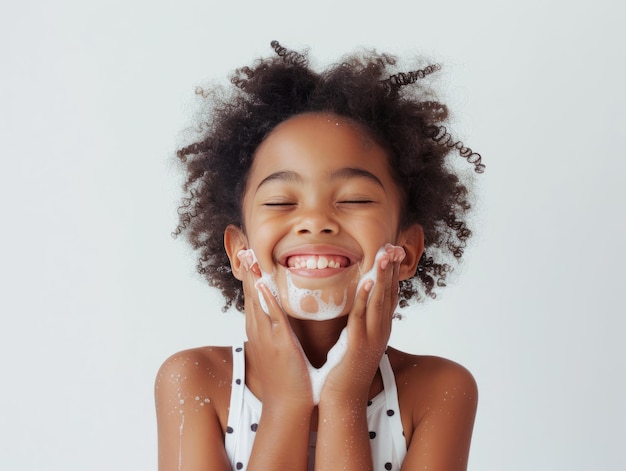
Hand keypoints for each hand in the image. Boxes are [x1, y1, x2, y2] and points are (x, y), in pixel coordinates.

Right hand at [240, 260, 312, 408]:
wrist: (287, 403)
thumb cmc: (285, 377)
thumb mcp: (276, 347)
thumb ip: (275, 330)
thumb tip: (279, 316)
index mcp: (258, 329)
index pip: (251, 295)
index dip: (248, 273)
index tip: (246, 252)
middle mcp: (258, 329)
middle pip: (249, 293)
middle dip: (245, 268)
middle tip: (241, 244)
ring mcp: (266, 336)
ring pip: (256, 300)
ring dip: (252, 277)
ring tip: (247, 255)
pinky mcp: (279, 343)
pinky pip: (272, 316)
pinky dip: (266, 299)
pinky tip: (261, 284)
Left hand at [321, 244, 404, 403]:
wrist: (342, 398)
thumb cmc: (345, 369)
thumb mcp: (356, 340)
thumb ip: (360, 323)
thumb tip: (357, 306)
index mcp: (380, 328)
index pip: (390, 294)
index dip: (393, 272)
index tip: (394, 251)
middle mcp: (381, 331)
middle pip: (390, 293)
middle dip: (392, 268)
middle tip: (395, 245)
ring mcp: (372, 338)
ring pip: (380, 301)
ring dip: (383, 276)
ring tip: (386, 254)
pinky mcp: (358, 345)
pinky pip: (362, 317)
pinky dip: (365, 298)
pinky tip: (367, 281)